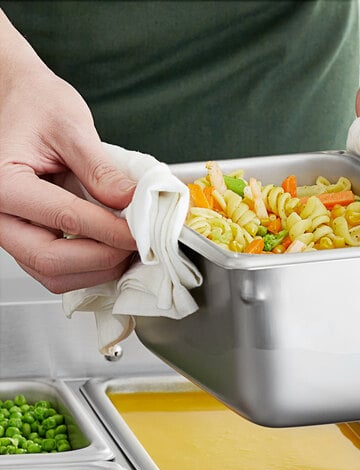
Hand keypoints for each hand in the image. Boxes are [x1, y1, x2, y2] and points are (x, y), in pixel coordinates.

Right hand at [0, 11, 136, 292]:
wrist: (17, 100)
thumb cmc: (34, 105)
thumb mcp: (70, 125)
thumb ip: (101, 168)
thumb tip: (131, 202)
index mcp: (2, 183)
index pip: (64, 218)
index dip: (110, 231)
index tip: (142, 232)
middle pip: (51, 260)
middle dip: (103, 258)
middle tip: (138, 244)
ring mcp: (11, 232)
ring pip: (53, 274)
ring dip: (98, 269)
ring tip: (129, 248)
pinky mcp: (27, 239)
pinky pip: (56, 271)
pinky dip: (89, 269)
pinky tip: (113, 252)